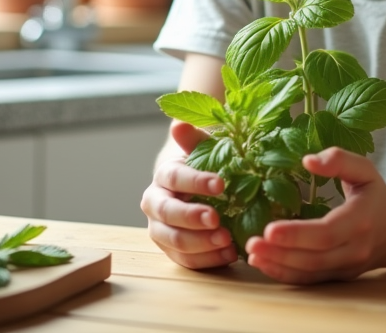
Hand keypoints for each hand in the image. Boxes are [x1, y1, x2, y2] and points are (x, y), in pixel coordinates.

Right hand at [140, 120, 237, 268]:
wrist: (199, 189)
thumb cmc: (206, 166)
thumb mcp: (204, 149)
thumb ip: (194, 139)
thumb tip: (178, 124)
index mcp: (163, 176)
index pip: (174, 178)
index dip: (196, 181)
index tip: (221, 184)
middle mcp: (155, 204)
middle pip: (168, 213)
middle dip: (192, 218)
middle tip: (217, 220)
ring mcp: (161, 230)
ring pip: (174, 241)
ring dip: (201, 244)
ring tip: (227, 242)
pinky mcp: (173, 252)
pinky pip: (186, 261)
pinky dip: (208, 260)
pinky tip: (229, 254)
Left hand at [244, 147, 385, 283]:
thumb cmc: (374, 194)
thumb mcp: (364, 169)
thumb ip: (339, 159)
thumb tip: (307, 160)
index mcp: (361, 220)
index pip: (327, 233)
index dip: (297, 234)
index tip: (269, 229)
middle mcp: (355, 249)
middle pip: (314, 258)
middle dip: (280, 253)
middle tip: (251, 243)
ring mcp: (347, 267)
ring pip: (309, 273)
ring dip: (278, 266)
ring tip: (251, 253)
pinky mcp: (338, 276)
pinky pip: (310, 280)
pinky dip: (285, 274)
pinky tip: (264, 263)